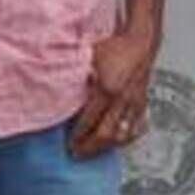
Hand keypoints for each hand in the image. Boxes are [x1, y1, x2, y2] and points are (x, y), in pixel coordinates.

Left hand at [70, 30, 157, 157]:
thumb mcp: (88, 57)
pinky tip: (117, 141)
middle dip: (89, 147)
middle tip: (77, 153)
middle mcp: (121, 100)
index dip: (77, 135)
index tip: (68, 142)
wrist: (141, 41)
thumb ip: (73, 72)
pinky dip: (126, 138)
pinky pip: (136, 128)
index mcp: (106, 88)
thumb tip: (53, 83)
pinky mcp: (142, 104)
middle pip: (105, 134)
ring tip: (93, 150)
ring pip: (121, 135)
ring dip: (106, 147)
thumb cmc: (114, 47)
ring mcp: (134, 104)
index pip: (88, 120)